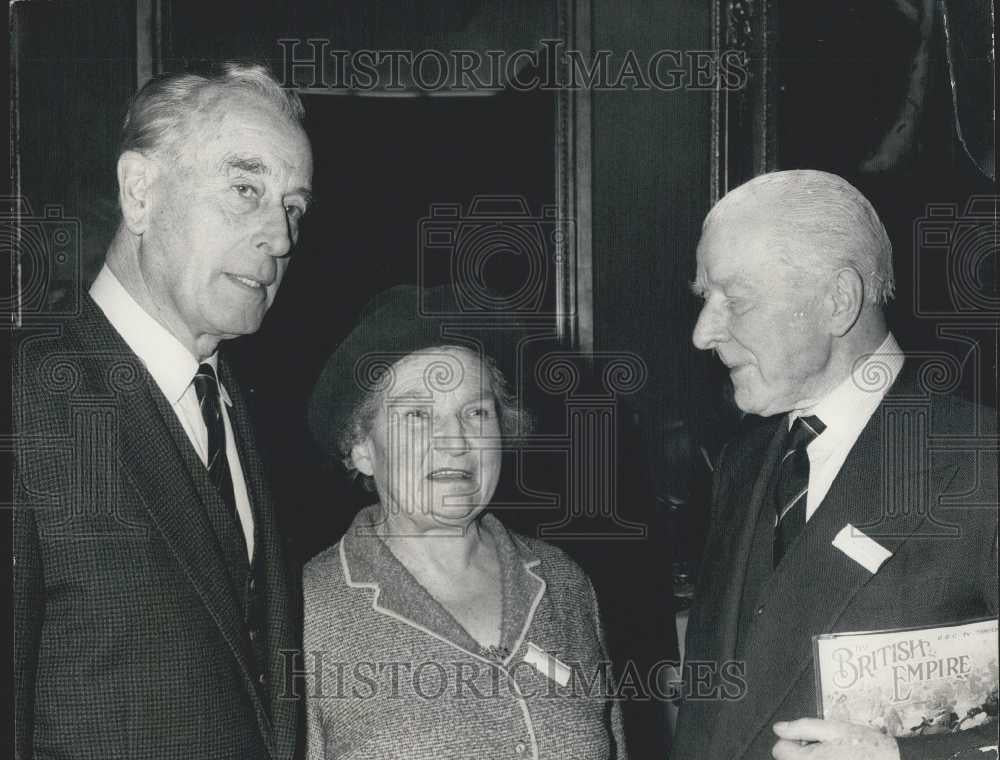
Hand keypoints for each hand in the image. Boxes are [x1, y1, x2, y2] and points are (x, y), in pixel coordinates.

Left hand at [772, 718, 899, 759]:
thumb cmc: (866, 747)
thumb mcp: (834, 728)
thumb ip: (802, 727)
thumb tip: (779, 728)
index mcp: (808, 759)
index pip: (779, 750)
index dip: (792, 740)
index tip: (807, 738)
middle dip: (802, 751)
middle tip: (825, 747)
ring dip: (813, 759)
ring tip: (834, 755)